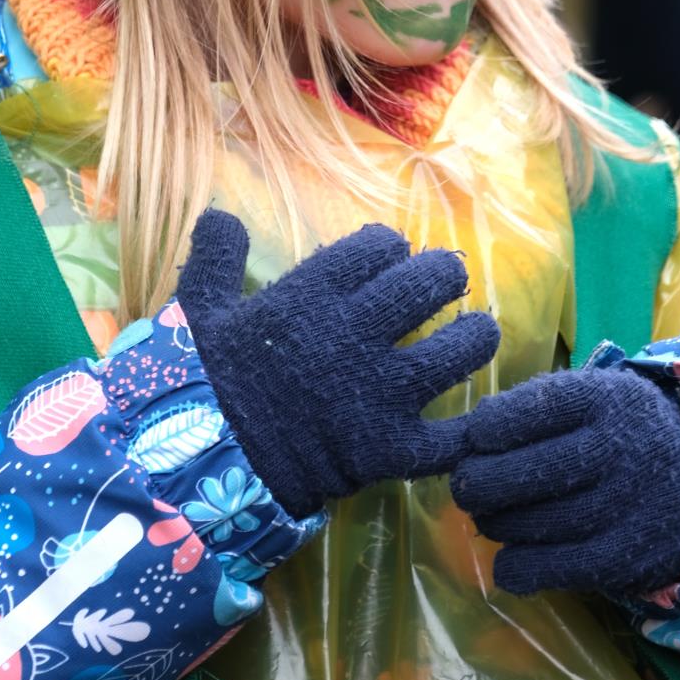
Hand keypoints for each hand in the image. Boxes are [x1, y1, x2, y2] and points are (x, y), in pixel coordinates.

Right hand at [176, 209, 498, 521]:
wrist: (212, 464)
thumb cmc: (210, 383)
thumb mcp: (200, 311)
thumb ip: (215, 259)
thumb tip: (219, 215)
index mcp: (315, 294)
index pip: (381, 245)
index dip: (389, 248)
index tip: (387, 259)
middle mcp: (358, 333)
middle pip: (432, 283)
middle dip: (444, 276)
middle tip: (444, 284)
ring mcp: (383, 391)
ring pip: (462, 347)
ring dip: (475, 336)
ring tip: (475, 334)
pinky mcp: (395, 446)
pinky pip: (454, 436)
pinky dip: (473, 429)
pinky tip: (480, 415)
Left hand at [450, 364, 679, 596]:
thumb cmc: (627, 430)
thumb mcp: (596, 396)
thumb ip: (537, 408)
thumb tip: (465, 439)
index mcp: (604, 399)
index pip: (526, 411)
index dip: (486, 430)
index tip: (476, 440)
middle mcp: (618, 449)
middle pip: (524, 472)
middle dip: (478, 483)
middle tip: (468, 487)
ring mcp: (626, 506)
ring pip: (534, 523)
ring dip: (496, 524)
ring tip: (489, 517)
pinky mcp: (627, 558)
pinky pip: (555, 569)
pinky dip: (518, 568)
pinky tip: (509, 560)